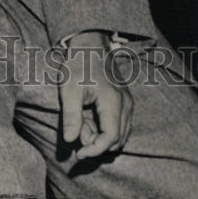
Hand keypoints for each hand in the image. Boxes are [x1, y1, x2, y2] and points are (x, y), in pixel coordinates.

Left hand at [59, 31, 133, 160]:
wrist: (90, 45)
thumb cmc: (79, 65)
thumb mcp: (69, 90)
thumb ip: (71, 117)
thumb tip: (70, 142)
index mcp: (113, 102)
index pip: (110, 139)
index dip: (94, 151)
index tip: (78, 154)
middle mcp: (126, 104)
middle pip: (117, 140)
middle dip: (97, 143)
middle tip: (78, 130)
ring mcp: (128, 102)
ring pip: (121, 134)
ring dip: (102, 137)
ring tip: (83, 122)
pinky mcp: (125, 100)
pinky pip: (121, 124)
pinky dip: (107, 129)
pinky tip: (91, 118)